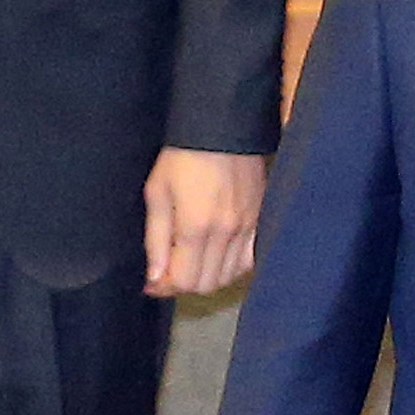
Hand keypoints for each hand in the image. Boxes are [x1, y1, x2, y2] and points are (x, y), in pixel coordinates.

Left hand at [143, 147, 265, 298]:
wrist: (222, 127)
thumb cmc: (182, 157)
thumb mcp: (157, 193)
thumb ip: (156, 239)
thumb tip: (155, 277)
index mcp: (196, 227)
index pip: (184, 281)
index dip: (164, 286)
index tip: (152, 280)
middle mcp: (226, 233)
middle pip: (207, 284)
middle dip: (184, 282)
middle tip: (170, 269)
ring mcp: (248, 227)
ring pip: (229, 276)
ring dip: (207, 275)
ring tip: (192, 260)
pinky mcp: (261, 219)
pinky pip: (250, 260)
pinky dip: (232, 266)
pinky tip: (218, 254)